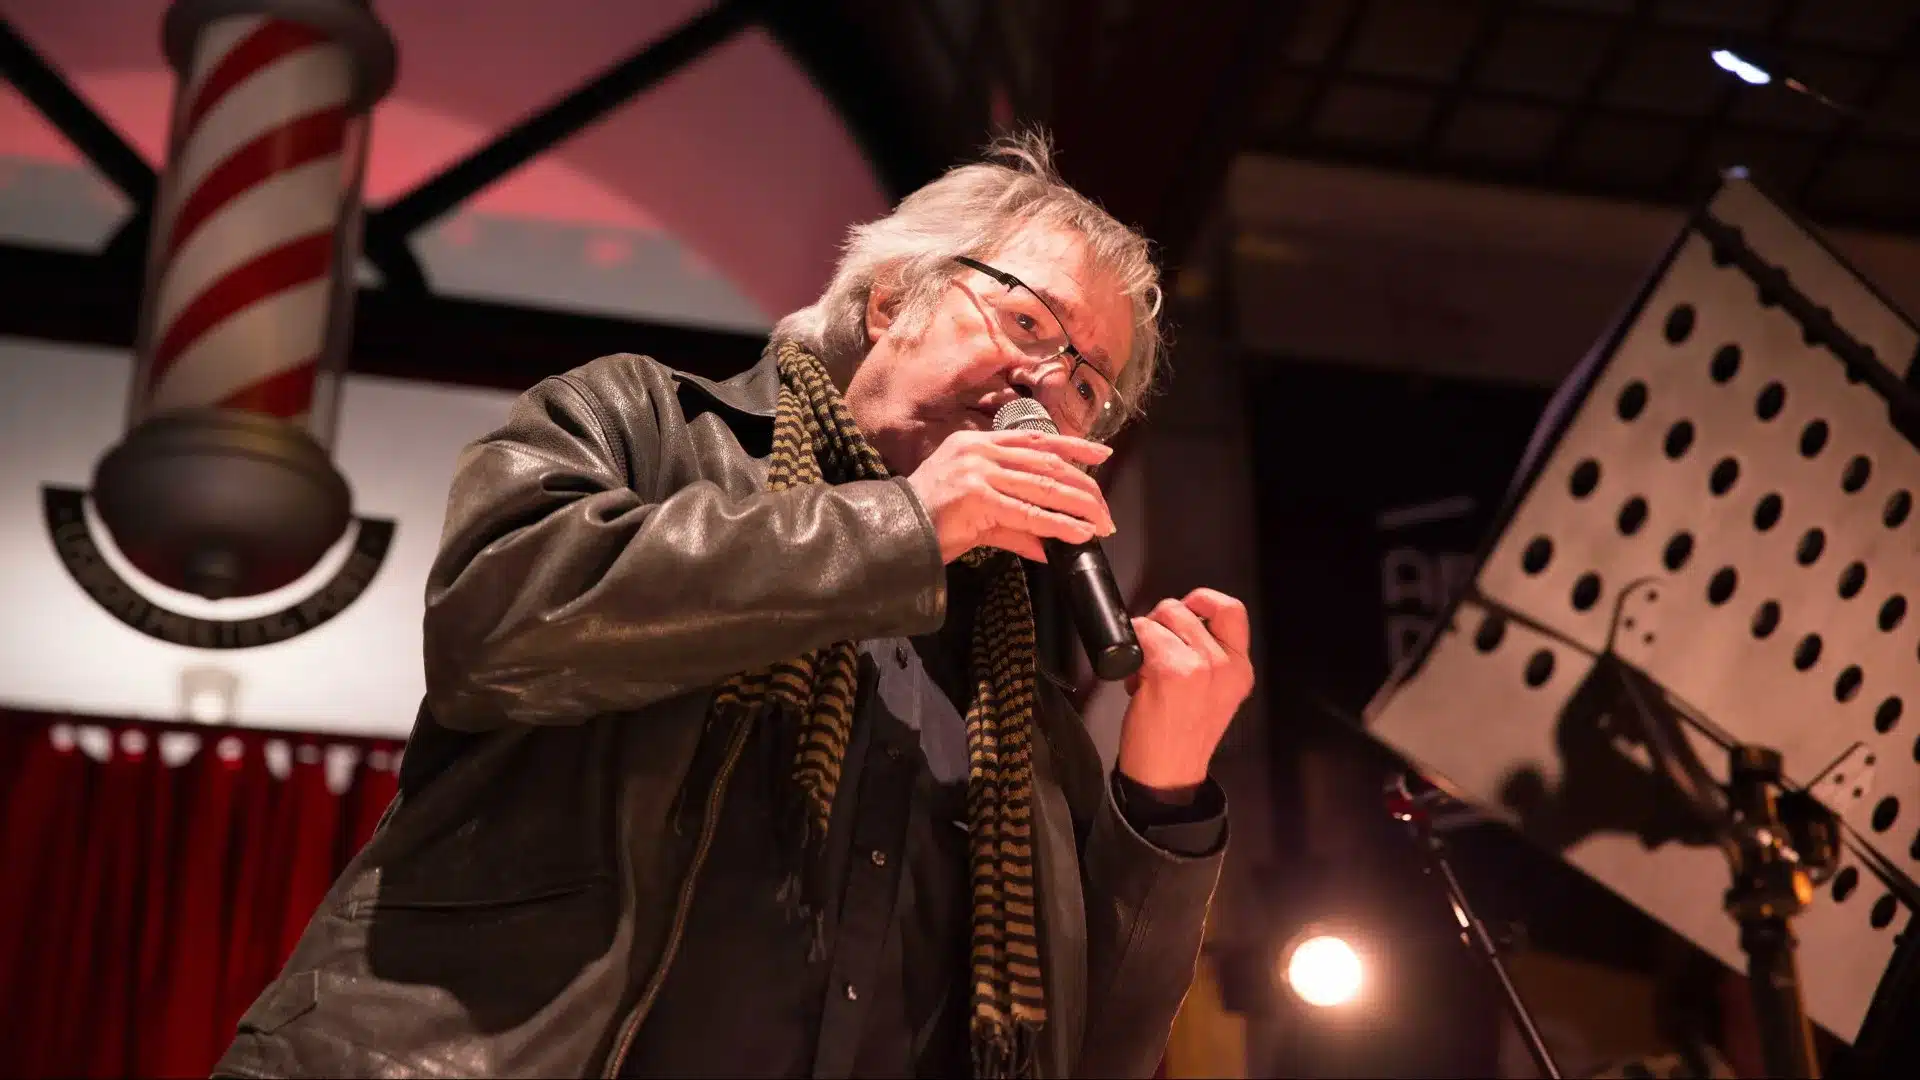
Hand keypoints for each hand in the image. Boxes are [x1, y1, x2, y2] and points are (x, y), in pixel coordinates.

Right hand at [905, 429, 1115, 563]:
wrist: (893, 533)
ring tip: (1101, 523)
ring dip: (1078, 507)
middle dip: (1083, 487)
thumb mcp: (975, 514)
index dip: (1073, 445)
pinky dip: (1057, 525)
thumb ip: (1013, 525)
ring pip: (1043, 485)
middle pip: (1047, 461)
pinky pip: (1028, 512)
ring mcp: (978, 471)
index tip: (1102, 453)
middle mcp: (979, 450)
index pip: (1035, 438)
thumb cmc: (928, 522)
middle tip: (1105, 509)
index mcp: (976, 443)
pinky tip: (1078, 533)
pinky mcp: (977, 497)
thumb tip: (1046, 546)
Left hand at [1117, 588, 1253, 790]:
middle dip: (1160, 624)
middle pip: (1185, 609)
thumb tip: (1176, 623)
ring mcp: (1200, 666)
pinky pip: (1141, 635)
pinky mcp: (1171, 671)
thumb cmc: (1181, 736)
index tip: (1184, 609)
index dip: (1203, 600)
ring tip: (1144, 671)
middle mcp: (1226, 665)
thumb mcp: (1213, 692)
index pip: (1231, 610)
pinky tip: (1135, 680)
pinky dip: (1130, 652)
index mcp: (1240, 669)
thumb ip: (1207, 655)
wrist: (1168, 775)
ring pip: (1161, 619)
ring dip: (1144, 639)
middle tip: (1152, 653)